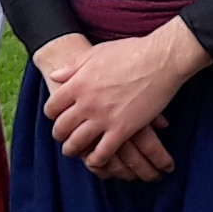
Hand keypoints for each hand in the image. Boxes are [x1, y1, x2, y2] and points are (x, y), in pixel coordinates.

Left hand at [41, 22, 201, 181]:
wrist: (160, 59)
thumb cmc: (130, 51)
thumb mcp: (96, 53)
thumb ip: (73, 66)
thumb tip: (55, 76)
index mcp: (78, 83)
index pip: (52, 107)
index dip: (52, 114)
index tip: (56, 117)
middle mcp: (86, 102)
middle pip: (62, 127)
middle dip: (59, 135)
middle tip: (63, 137)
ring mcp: (104, 117)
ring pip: (77, 143)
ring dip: (72, 150)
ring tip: (74, 151)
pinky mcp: (123, 129)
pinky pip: (102, 152)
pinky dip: (96, 160)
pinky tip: (96, 160)